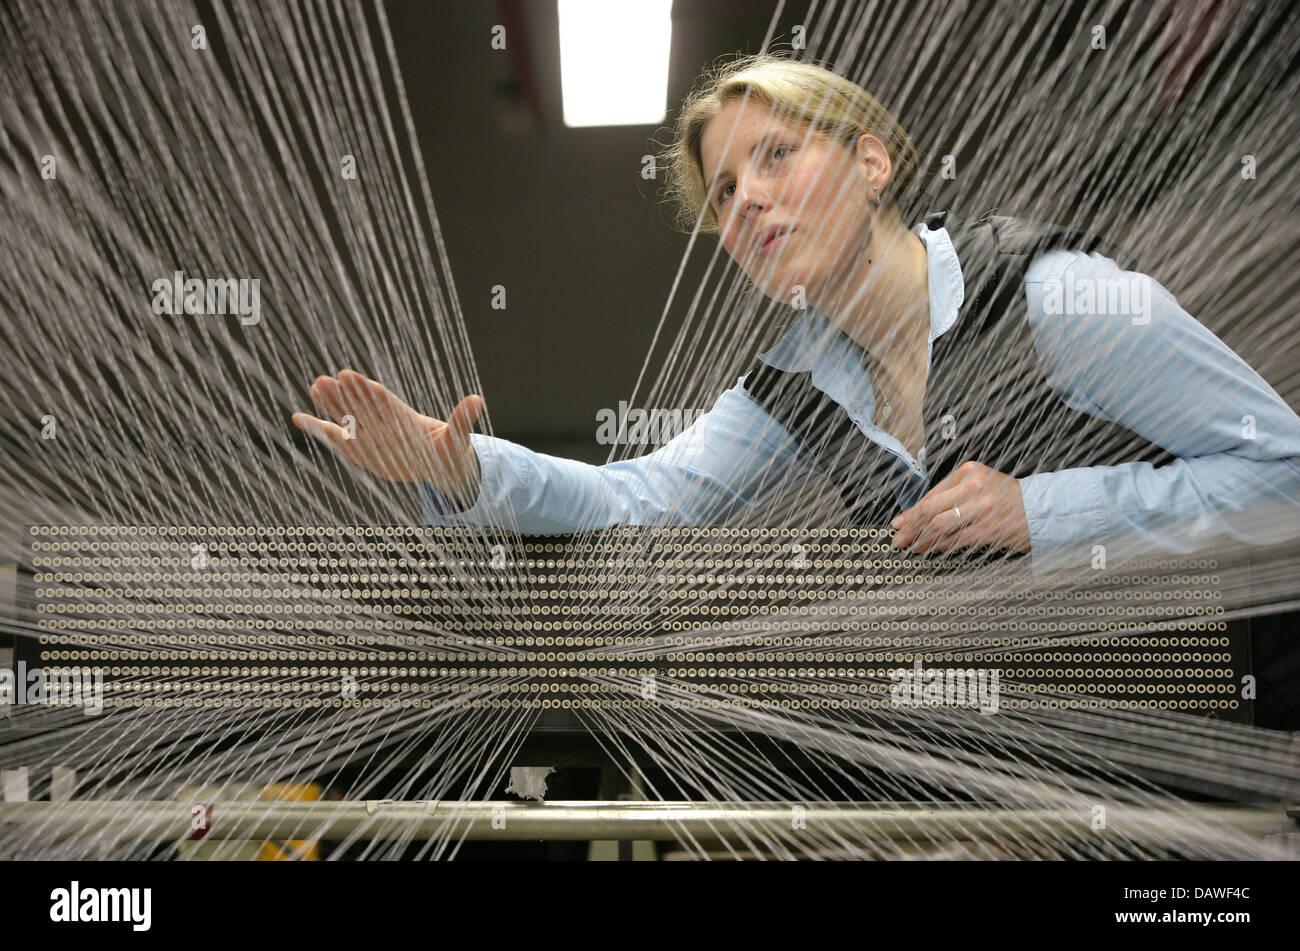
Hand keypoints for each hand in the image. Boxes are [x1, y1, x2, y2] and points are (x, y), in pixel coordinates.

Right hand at [292, 369, 483, 500]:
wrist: (439, 463)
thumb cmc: (448, 449)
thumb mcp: (457, 438)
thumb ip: (462, 420)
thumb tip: (478, 399)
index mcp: (404, 418)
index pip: (384, 401)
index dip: (369, 391)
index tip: (354, 377)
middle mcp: (383, 422)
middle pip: (361, 405)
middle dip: (346, 393)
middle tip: (326, 378)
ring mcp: (369, 433)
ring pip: (346, 416)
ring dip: (330, 403)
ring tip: (314, 385)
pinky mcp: (359, 447)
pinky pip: (336, 437)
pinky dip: (318, 428)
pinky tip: (298, 417)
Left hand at [890, 460, 1029, 554]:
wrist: (1043, 510)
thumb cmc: (1009, 500)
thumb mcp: (980, 486)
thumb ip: (950, 496)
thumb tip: (914, 515)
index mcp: (969, 471)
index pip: (932, 494)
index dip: (912, 511)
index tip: (900, 522)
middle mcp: (974, 486)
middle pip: (930, 509)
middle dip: (910, 526)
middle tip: (898, 537)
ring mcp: (981, 508)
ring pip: (939, 524)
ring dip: (921, 538)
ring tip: (911, 546)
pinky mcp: (988, 528)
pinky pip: (955, 538)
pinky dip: (939, 545)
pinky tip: (930, 549)